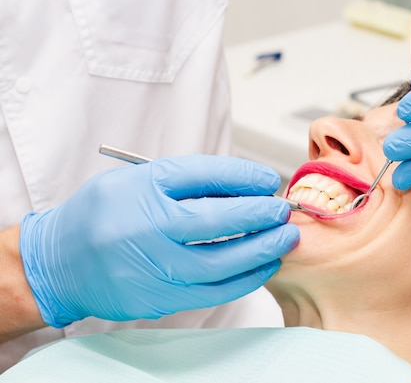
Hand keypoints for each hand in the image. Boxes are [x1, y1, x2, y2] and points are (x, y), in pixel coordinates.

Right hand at [20, 155, 298, 327]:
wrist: (59, 263)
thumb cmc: (102, 213)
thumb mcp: (138, 179)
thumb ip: (189, 181)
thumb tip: (245, 185)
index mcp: (142, 191)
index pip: (203, 177)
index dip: (244, 177)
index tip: (268, 180)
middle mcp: (146, 230)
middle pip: (219, 223)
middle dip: (261, 215)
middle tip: (284, 211)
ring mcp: (152, 270)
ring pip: (221, 265)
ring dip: (262, 251)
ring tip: (285, 238)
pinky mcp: (157, 299)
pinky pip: (212, 292)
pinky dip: (245, 279)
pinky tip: (264, 265)